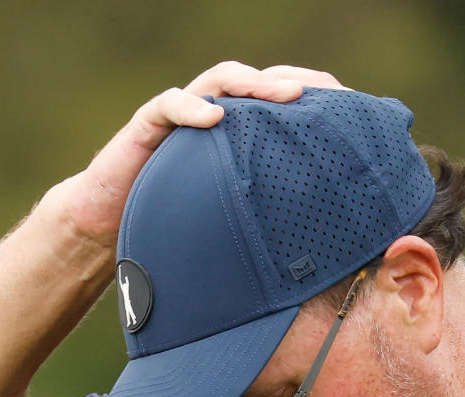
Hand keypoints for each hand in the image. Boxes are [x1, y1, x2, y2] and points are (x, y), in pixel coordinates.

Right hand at [58, 61, 345, 244]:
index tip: (352, 113)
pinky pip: (171, 104)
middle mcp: (217, 116)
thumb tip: (330, 249)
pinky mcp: (149, 123)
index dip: (317, 102)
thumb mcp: (233, 222)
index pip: (284, 106)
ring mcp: (184, 113)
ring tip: (282, 95)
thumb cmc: (178, 228)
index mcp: (242, 137)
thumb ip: (268, 218)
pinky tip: (214, 116)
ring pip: (222, 80)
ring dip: (254, 84)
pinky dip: (192, 106)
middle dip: (296, 84)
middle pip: (262, 84)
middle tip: (328, 95)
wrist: (112, 229)